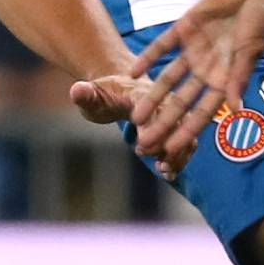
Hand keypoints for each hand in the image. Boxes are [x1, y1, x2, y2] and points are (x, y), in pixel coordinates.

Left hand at [68, 71, 200, 178]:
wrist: (120, 90)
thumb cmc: (104, 95)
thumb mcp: (91, 95)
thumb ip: (84, 94)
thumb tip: (77, 91)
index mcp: (143, 92)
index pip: (153, 109)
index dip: (151, 129)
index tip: (139, 147)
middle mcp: (164, 100)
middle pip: (175, 123)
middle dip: (168, 145)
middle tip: (157, 164)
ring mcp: (173, 113)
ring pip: (186, 134)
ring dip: (179, 154)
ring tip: (165, 171)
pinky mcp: (176, 126)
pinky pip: (186, 142)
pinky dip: (181, 158)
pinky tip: (169, 174)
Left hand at [127, 0, 263, 166]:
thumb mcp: (252, 51)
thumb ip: (239, 78)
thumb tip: (236, 110)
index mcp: (226, 78)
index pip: (203, 112)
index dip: (187, 131)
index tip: (170, 150)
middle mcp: (208, 68)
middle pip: (181, 102)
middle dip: (163, 123)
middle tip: (144, 143)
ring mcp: (195, 49)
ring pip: (168, 79)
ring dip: (152, 97)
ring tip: (134, 116)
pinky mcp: (186, 27)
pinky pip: (162, 46)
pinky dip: (149, 58)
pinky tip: (132, 72)